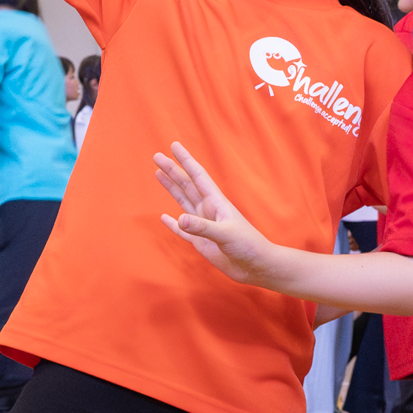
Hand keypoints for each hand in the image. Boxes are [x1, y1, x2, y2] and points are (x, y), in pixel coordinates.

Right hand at [155, 142, 276, 285]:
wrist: (256, 266)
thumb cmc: (248, 246)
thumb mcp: (226, 234)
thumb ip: (202, 227)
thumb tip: (180, 219)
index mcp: (216, 203)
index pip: (198, 176)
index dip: (186, 161)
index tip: (174, 146)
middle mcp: (208, 211)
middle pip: (187, 185)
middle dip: (173, 171)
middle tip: (156, 156)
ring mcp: (204, 226)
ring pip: (183, 202)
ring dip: (171, 189)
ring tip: (158, 174)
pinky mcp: (201, 242)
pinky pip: (182, 231)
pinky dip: (173, 224)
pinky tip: (164, 217)